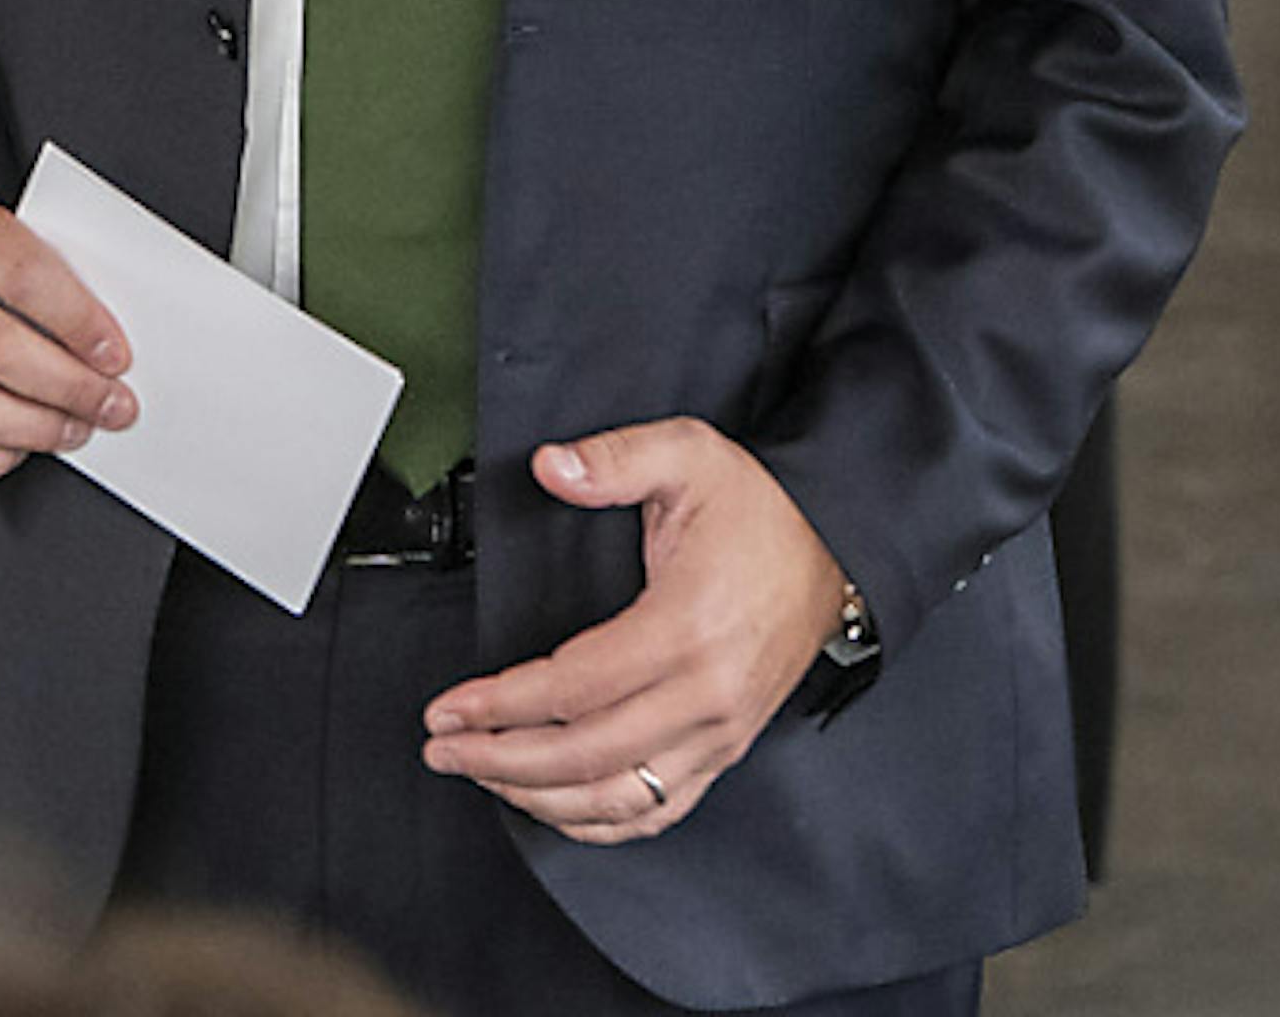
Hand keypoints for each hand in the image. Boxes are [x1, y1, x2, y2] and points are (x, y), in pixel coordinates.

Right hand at [0, 186, 132, 481]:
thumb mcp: (21, 239)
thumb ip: (63, 277)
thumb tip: (112, 346)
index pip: (23, 275)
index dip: (80, 323)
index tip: (116, 356)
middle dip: (69, 388)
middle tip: (110, 404)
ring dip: (35, 430)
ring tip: (74, 428)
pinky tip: (19, 446)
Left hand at [422, 420, 847, 843]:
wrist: (836, 546)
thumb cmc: (762, 510)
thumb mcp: (690, 456)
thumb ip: (615, 458)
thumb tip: (551, 467)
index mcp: (687, 627)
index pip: (572, 689)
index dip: (499, 705)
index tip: (447, 708)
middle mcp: (706, 693)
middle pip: (583, 754)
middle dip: (498, 758)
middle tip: (443, 748)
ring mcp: (720, 731)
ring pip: (615, 797)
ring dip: (537, 797)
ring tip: (483, 774)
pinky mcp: (728, 748)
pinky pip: (658, 810)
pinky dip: (599, 823)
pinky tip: (554, 807)